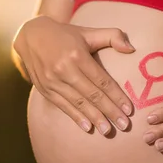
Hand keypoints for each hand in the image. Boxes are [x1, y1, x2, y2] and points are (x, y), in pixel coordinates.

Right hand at [13, 15, 134, 134]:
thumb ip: (113, 36)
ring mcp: (52, 81)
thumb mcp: (88, 31)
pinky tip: (88, 128)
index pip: (101, 80)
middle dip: (109, 111)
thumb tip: (132, 49)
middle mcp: (64, 69)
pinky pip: (63, 106)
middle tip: (124, 125)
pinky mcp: (44, 89)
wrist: (31, 36)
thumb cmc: (65, 35)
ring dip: (94, 118)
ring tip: (108, 131)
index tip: (129, 110)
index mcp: (77, 55)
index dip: (116, 96)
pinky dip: (76, 117)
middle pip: (92, 94)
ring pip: (78, 103)